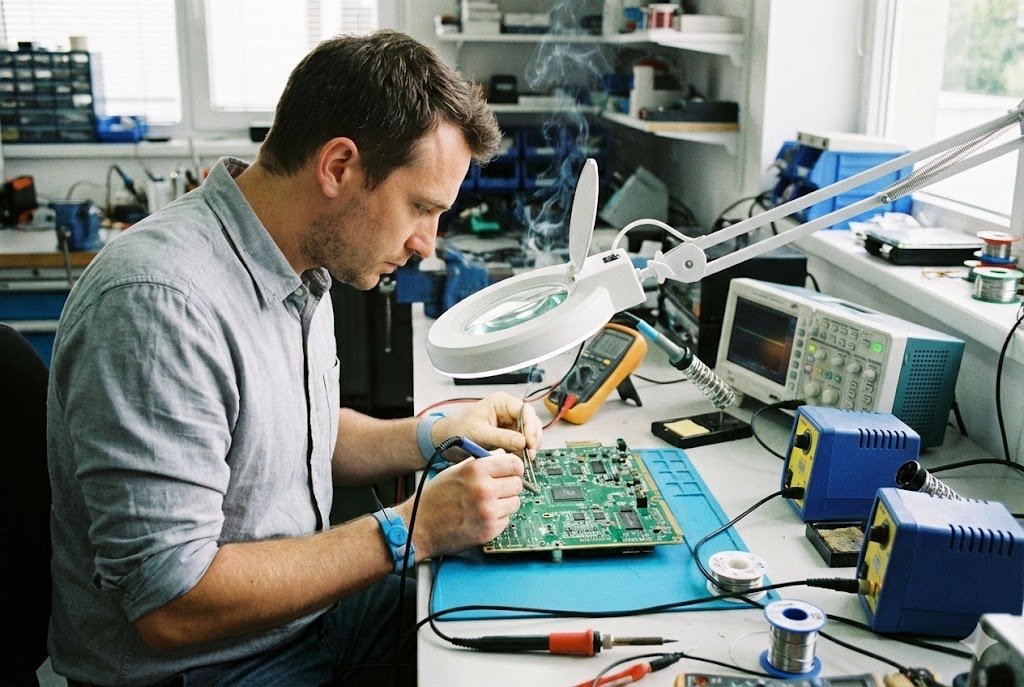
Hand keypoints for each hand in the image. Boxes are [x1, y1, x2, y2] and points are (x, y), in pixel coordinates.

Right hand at [399, 450, 523, 558]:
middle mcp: (485, 489)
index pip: (514, 464)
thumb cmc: (434, 497)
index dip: (514, 468)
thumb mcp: (456, 470)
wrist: (418, 526)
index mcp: (477, 470)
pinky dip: (498, 518)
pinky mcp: (489, 530)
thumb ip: (481, 461)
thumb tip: (503, 455)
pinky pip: (506, 520)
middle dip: (509, 486)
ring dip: (505, 503)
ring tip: (486, 504)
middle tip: (496, 489)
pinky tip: (481, 517)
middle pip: (518, 484)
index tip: (511, 472)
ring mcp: (488, 512)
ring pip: (515, 502)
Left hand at [432, 392, 541, 460]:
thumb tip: (522, 442)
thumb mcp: (479, 433)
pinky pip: (522, 443)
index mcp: (501, 402)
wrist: (446, 439)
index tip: (529, 443)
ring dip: (529, 447)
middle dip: (532, 439)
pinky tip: (519, 459)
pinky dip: (522, 452)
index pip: (526, 411)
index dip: (531, 427)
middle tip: (530, 454)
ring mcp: (509, 424)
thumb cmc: (458, 429)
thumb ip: (501, 438)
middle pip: (531, 422)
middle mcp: (508, 411)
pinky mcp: (508, 436)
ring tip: (525, 459)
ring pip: (529, 434)